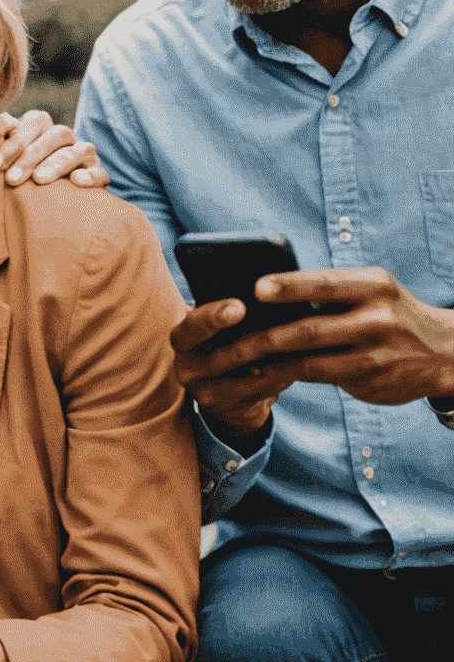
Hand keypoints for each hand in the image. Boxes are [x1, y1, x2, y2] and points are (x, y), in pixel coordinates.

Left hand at [0, 110, 107, 188]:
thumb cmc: (21, 173)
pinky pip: (100, 173)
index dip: (14, 140)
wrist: (50, 202)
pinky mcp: (98, 176)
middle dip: (31, 155)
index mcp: (44, 130)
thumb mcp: (7, 156)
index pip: (34, 121)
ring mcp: (85, 156)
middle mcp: (66, 139)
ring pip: (79, 150)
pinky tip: (76, 181)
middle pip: (57, 134)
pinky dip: (90, 175)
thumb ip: (0, 138)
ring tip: (38, 179)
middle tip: (11, 178)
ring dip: (57, 163)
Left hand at [173, 268, 453, 445]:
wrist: (444, 352)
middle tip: (228, 337)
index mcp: (373, 284)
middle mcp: (377, 316)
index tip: (255, 287)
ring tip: (236, 358)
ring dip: (269, 360)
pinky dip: (288, 374)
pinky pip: (319, 377)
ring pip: (309, 359)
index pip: (324, 283)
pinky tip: (263, 372)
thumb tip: (264, 294)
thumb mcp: (371, 292)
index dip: (288, 286)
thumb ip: (330, 292)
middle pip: (309, 327)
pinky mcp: (370, 379)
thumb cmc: (387, 313)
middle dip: (264, 334)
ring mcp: (375, 352)